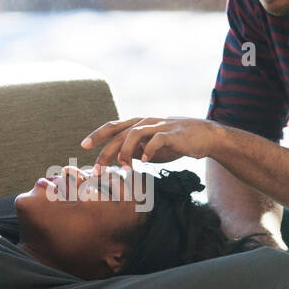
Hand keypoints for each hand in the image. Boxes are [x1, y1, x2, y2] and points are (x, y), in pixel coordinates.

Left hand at [80, 117, 219, 170]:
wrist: (204, 137)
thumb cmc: (176, 143)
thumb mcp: (151, 148)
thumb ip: (136, 151)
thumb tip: (119, 160)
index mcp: (138, 124)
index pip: (113, 127)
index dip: (97, 135)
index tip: (83, 147)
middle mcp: (145, 122)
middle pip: (119, 132)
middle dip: (105, 149)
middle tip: (95, 166)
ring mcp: (158, 125)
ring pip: (134, 133)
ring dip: (125, 151)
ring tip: (123, 167)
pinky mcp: (172, 133)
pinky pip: (157, 140)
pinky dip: (148, 151)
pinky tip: (144, 163)